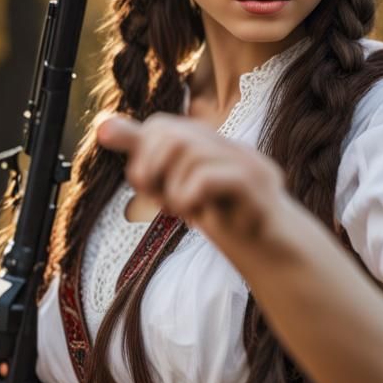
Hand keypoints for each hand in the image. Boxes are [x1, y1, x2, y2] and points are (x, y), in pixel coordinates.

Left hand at [96, 112, 288, 247]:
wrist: (279, 256)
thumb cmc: (230, 220)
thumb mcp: (182, 187)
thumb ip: (148, 156)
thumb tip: (102, 126)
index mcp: (216, 145)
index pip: (161, 128)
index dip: (142, 157)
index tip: (149, 190)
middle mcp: (233, 147)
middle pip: (171, 134)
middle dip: (151, 170)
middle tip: (160, 201)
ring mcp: (249, 165)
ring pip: (189, 151)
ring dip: (172, 188)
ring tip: (184, 211)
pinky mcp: (258, 190)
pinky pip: (210, 177)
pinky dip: (190, 197)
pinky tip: (197, 217)